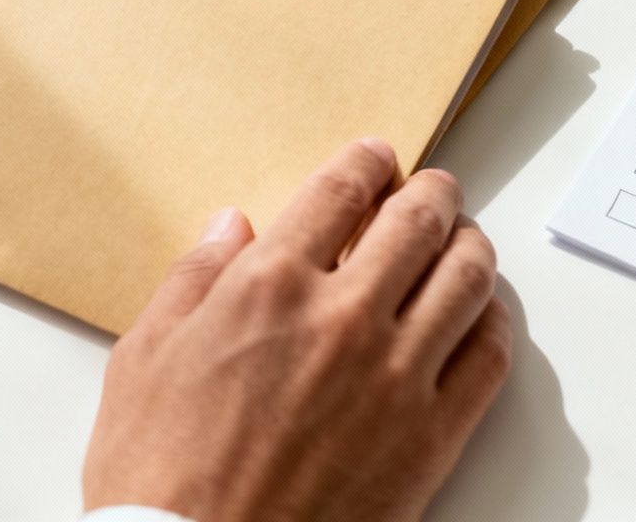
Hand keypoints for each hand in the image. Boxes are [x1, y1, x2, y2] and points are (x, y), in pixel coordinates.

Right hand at [83, 139, 511, 521]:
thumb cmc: (160, 478)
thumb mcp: (143, 359)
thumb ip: (193, 280)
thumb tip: (230, 228)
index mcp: (268, 288)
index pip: (339, 192)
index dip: (364, 162)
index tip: (373, 158)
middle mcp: (342, 319)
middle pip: (418, 221)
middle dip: (431, 193)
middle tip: (432, 189)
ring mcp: (395, 378)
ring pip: (468, 278)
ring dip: (470, 246)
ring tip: (463, 243)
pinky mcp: (430, 437)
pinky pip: (489, 358)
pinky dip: (493, 322)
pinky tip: (480, 317)